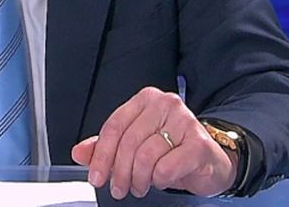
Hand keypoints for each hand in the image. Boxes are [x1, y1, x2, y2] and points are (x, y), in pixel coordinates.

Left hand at [71, 87, 235, 198]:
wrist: (209, 161)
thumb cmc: (171, 150)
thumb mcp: (135, 146)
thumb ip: (105, 147)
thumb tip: (79, 152)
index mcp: (146, 100)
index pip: (114, 126)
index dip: (101, 155)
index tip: (96, 177)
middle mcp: (165, 104)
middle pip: (128, 142)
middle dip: (119, 172)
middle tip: (119, 188)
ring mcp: (184, 121)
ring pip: (146, 156)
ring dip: (139, 179)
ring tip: (140, 185)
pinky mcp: (199, 143)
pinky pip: (166, 167)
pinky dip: (159, 180)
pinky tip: (162, 179)